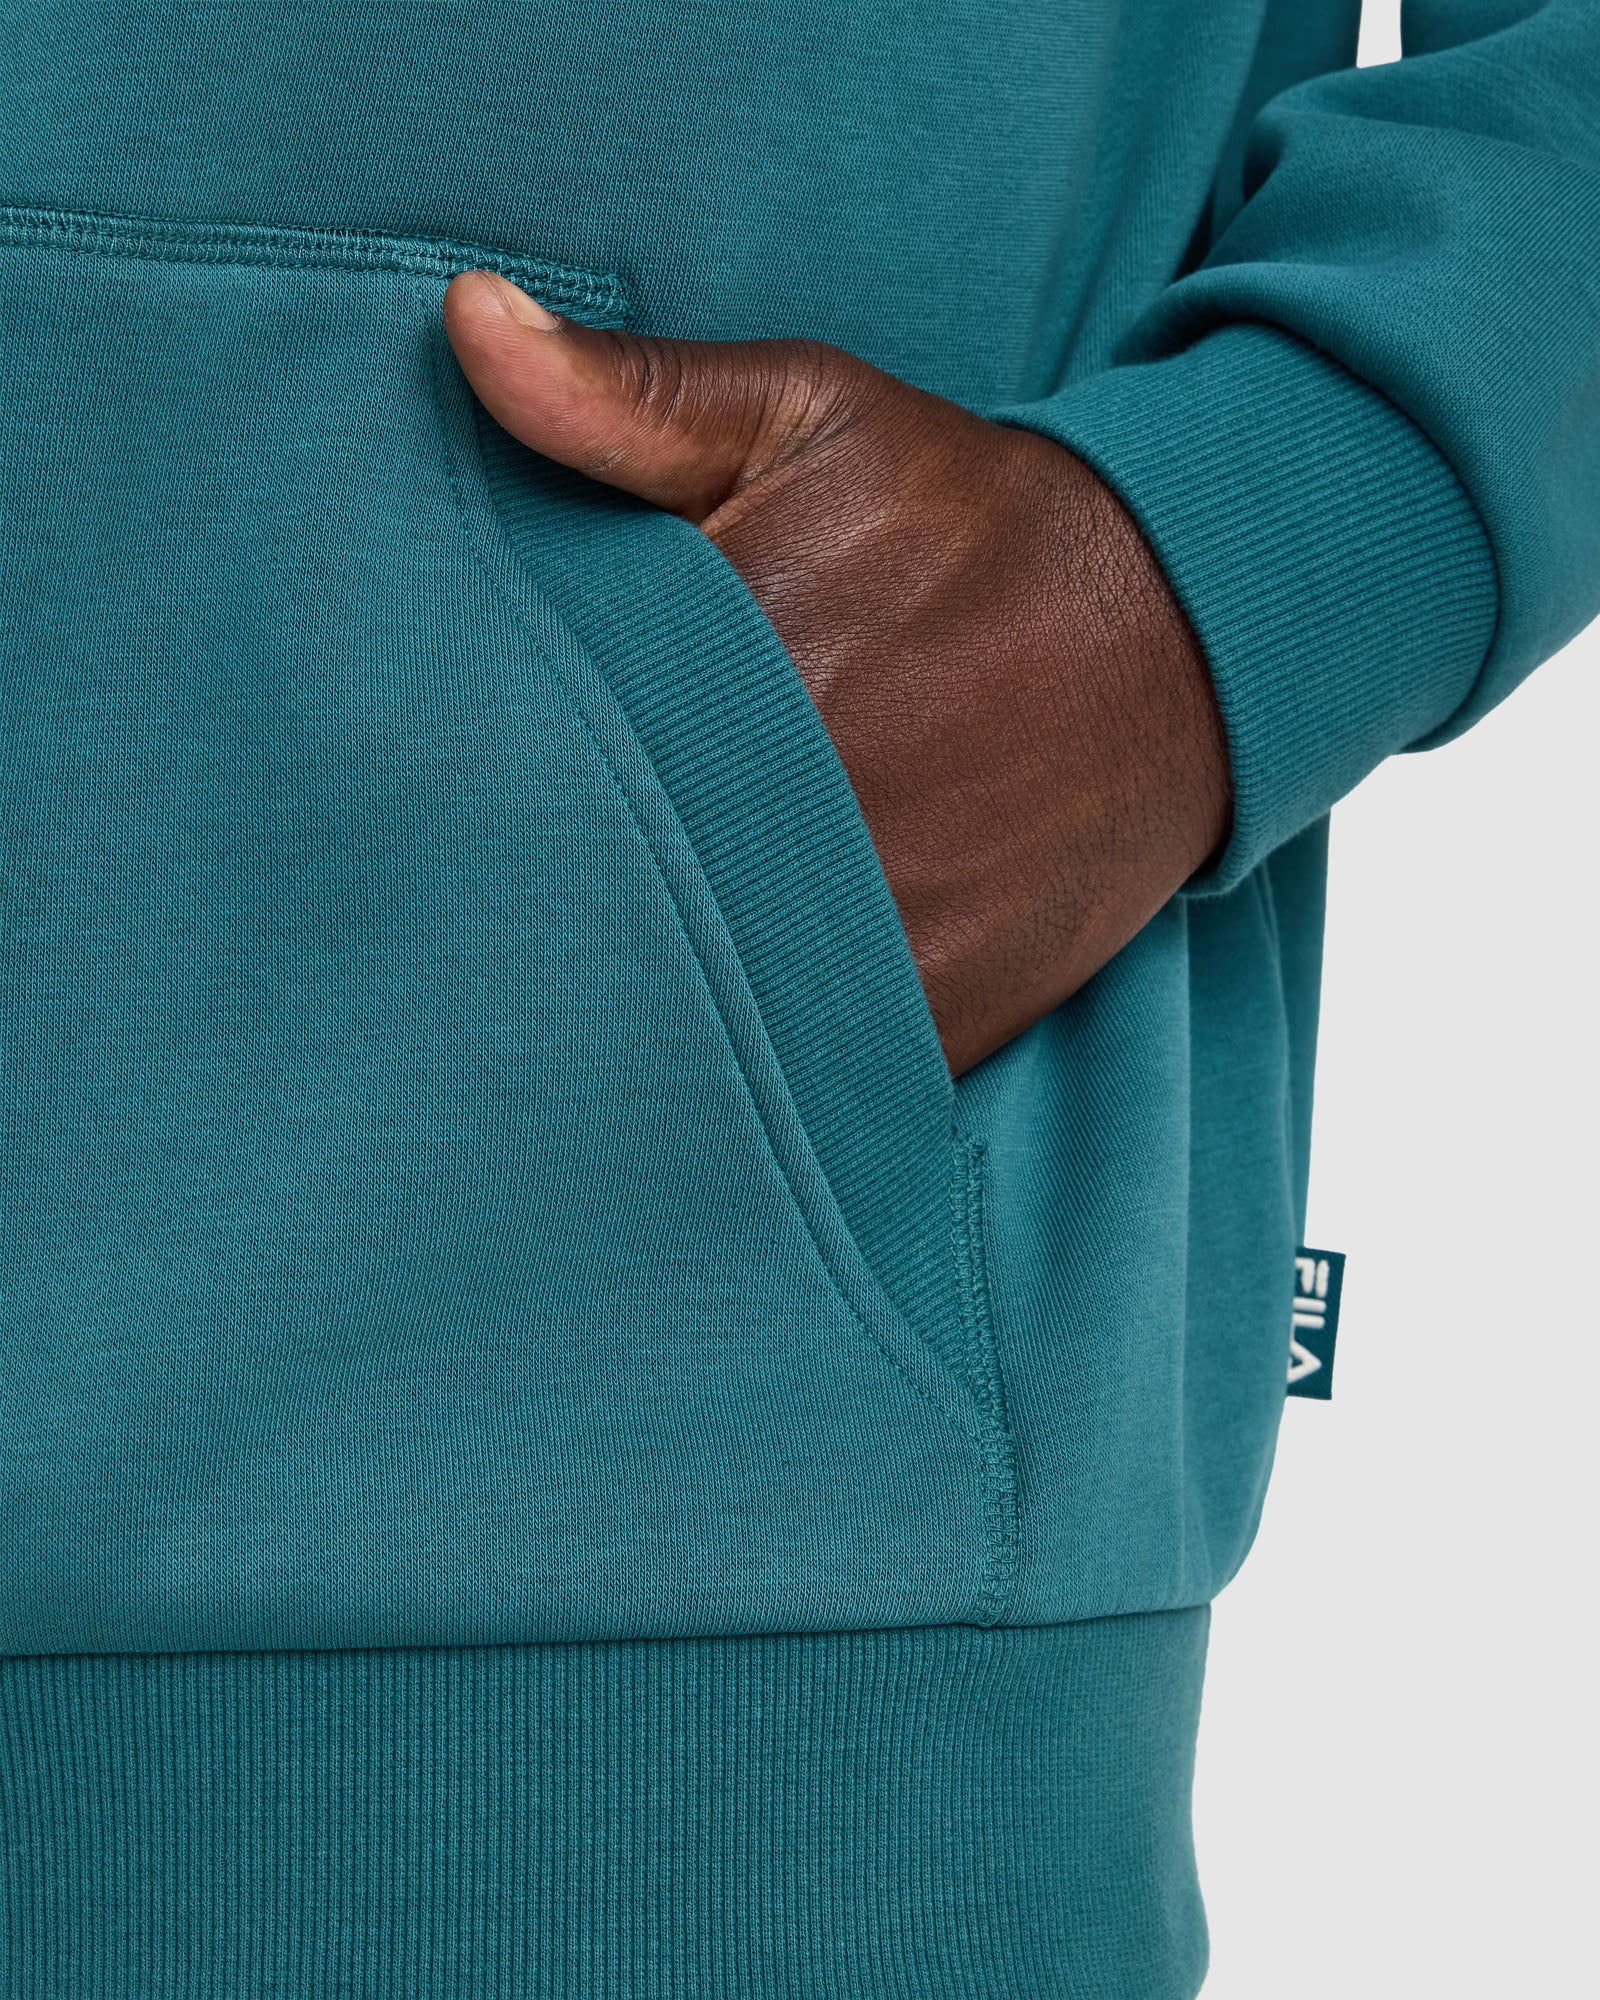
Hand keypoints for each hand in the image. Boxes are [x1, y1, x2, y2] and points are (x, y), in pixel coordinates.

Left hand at [443, 272, 1231, 1075]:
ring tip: (559, 1004)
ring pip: (689, 1018)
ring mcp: (874, 944)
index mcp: (737, 676)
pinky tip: (693, 1044)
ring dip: (629, 1010)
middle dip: (540, 912)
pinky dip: (743, 1075)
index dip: (470, 795)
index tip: (428, 806)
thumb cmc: (976, 522)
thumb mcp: (813, 415)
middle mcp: (801, 826)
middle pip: (601, 909)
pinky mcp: (933, 1024)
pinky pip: (799, 1084)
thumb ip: (629, 393)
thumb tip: (463, 325)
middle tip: (464, 926)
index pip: (538, 767)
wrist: (1183, 638)